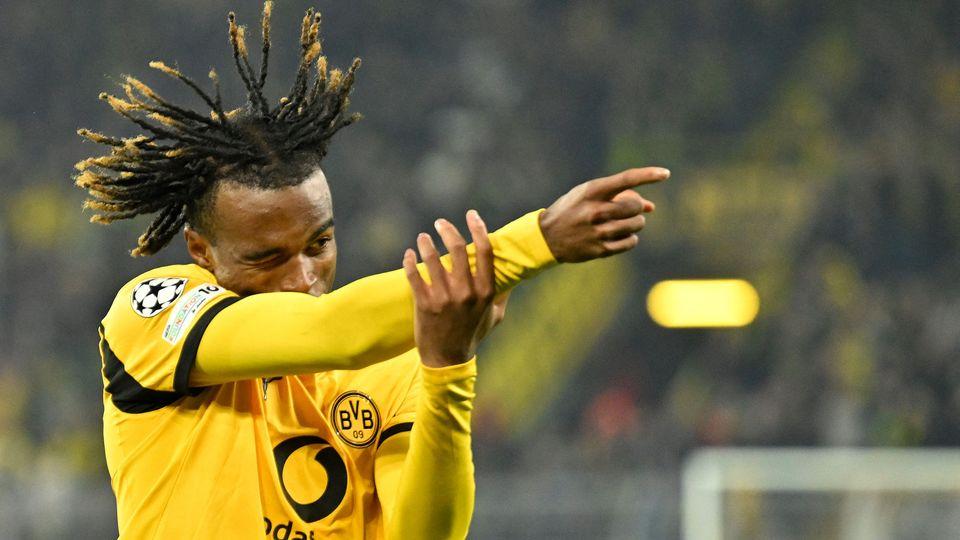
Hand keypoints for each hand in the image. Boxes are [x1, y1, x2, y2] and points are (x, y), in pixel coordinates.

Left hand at [402, 210, 497, 367]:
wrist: (447, 359)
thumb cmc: (472, 335)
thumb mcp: (494, 317)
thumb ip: (502, 296)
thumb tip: (512, 278)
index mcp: (485, 292)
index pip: (485, 251)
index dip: (478, 228)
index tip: (471, 215)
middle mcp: (466, 293)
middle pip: (457, 248)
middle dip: (448, 229)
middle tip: (440, 223)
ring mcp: (444, 298)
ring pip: (432, 258)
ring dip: (426, 242)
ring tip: (423, 237)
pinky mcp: (424, 304)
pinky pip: (414, 275)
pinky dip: (409, 261)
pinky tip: (409, 255)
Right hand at [538, 167, 668, 261]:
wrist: (547, 237)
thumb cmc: (573, 210)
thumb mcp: (589, 196)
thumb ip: (618, 197)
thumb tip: (651, 207)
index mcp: (591, 191)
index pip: (626, 180)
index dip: (648, 175)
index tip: (665, 174)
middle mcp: (594, 211)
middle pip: (634, 206)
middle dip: (637, 207)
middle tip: (631, 210)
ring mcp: (597, 232)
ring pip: (635, 225)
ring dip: (635, 223)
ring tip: (625, 223)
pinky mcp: (599, 249)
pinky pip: (630, 242)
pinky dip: (630, 239)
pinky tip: (622, 236)